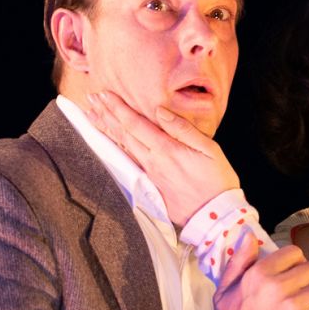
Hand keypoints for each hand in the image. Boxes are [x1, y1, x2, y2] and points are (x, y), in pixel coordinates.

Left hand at [85, 91, 239, 225]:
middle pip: (123, 134)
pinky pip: (128, 163)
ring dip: (106, 130)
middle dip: (106, 114)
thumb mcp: (209, 149)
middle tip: (91, 99)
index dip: (118, 108)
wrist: (216, 215)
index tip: (104, 94)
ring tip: (92, 116)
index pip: (135, 124)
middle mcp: (153, 162)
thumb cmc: (217, 180)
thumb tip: (160, 111)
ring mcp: (149, 175)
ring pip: (122, 148)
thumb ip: (183, 129)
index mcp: (167, 150)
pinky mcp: (150, 187)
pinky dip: (115, 149)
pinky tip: (109, 144)